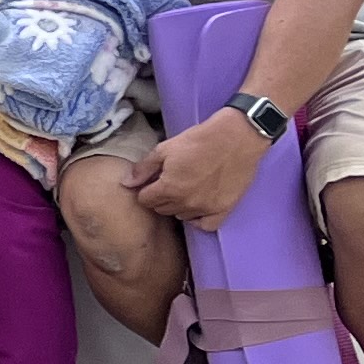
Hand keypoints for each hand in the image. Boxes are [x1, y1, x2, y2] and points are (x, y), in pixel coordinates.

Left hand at [129, 113, 268, 227]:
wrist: (237, 138)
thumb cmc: (199, 140)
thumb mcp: (165, 149)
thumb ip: (144, 168)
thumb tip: (126, 183)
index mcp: (168, 188)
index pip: (145, 200)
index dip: (146, 190)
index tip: (152, 181)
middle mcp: (186, 203)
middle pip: (162, 209)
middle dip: (160, 197)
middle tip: (168, 182)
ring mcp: (206, 208)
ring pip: (182, 216)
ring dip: (179, 206)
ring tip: (185, 189)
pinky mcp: (224, 209)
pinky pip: (206, 225)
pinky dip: (200, 219)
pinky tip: (198, 207)